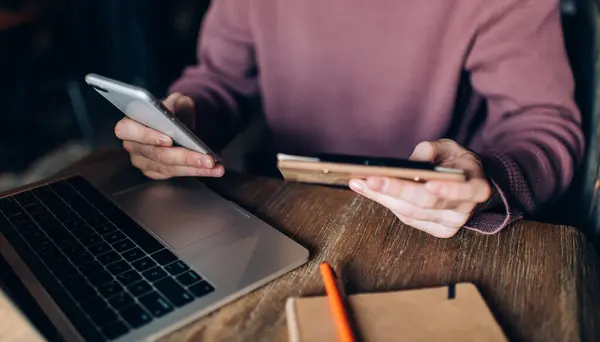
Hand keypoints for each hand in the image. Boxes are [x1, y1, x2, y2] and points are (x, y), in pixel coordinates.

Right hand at [114, 92, 224, 179]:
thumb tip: (176, 117)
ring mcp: (143, 161)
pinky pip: (176, 174)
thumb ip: (175, 104)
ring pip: (169, 168)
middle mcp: (133, 145)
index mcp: (130, 123)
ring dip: (195, 168)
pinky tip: (213, 169)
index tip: (168, 139)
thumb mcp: (176, 100)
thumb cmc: (174, 110)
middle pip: (157, 154)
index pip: (127, 130)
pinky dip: (196, 171)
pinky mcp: (155, 172)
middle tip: (207, 159)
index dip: (146, 135)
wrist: (180, 122)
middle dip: (185, 157)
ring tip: (215, 166)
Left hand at [349, 139, 491, 237]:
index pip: (465, 192)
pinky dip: (386, 202)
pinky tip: (368, 190)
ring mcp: (450, 224)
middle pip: (428, 204)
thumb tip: (409, 165)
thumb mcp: (447, 147)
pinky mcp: (435, 230)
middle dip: (397, 190)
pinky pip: (406, 218)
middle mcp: (465, 210)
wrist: (466, 180)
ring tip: (360, 182)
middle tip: (370, 179)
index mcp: (477, 187)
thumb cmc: (455, 161)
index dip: (449, 190)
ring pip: (412, 213)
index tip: (430, 184)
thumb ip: (430, 151)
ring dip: (383, 197)